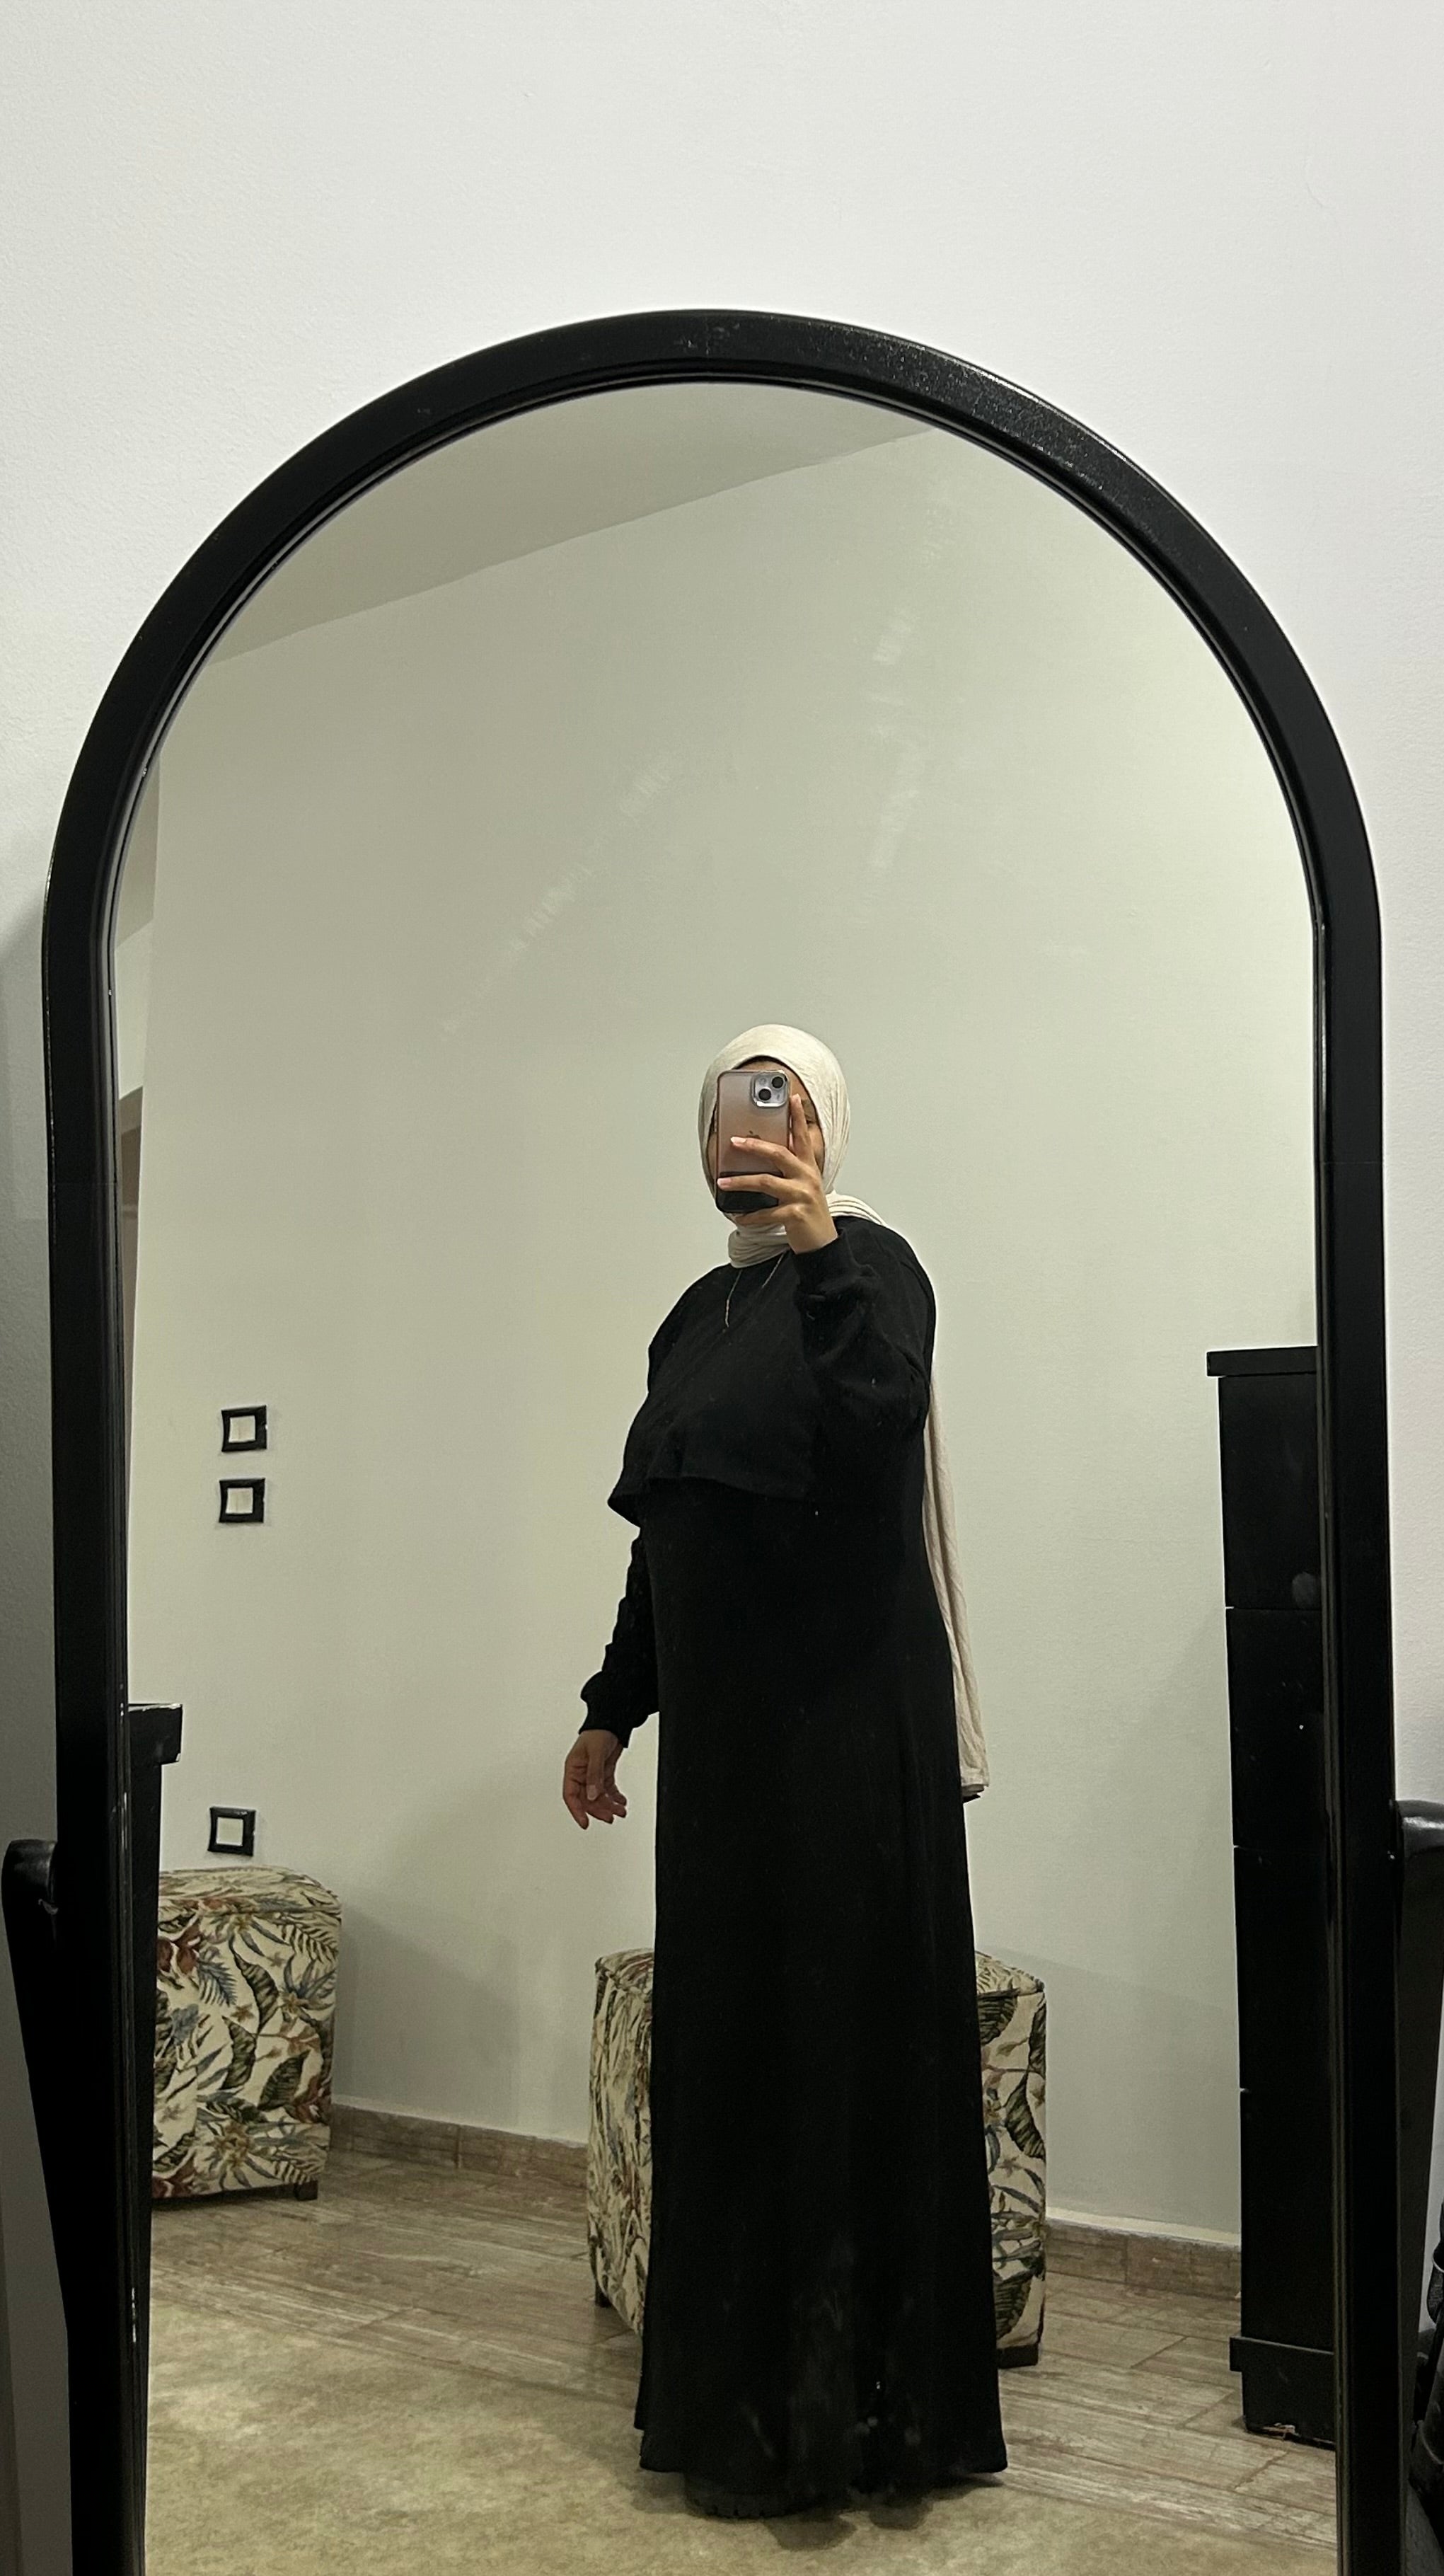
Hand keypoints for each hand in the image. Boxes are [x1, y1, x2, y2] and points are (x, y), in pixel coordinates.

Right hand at [563, 1728, 627, 1829]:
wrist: (612, 1722)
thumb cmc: (598, 1732)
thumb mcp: (596, 1753)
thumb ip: (594, 1775)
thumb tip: (592, 1795)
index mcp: (573, 1769)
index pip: (571, 1795)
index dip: (577, 1811)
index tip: (584, 1823)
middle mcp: (581, 1774)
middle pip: (587, 1799)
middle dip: (599, 1810)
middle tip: (610, 1817)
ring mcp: (593, 1775)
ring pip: (599, 1796)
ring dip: (609, 1805)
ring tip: (620, 1811)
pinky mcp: (603, 1773)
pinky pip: (607, 1790)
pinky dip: (615, 1797)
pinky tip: (621, 1801)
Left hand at [722, 1090, 837, 1255]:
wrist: (823, 1243)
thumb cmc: (809, 1213)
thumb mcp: (805, 1185)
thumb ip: (791, 1168)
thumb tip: (764, 1154)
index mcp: (809, 1168)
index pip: (803, 1137)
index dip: (797, 1118)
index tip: (790, 1098)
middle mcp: (807, 1178)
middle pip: (779, 1154)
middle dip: (754, 1146)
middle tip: (734, 1142)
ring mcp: (802, 1196)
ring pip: (766, 1182)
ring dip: (741, 1181)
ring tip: (723, 1182)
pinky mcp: (795, 1215)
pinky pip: (766, 1213)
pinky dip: (749, 1215)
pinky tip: (739, 1215)